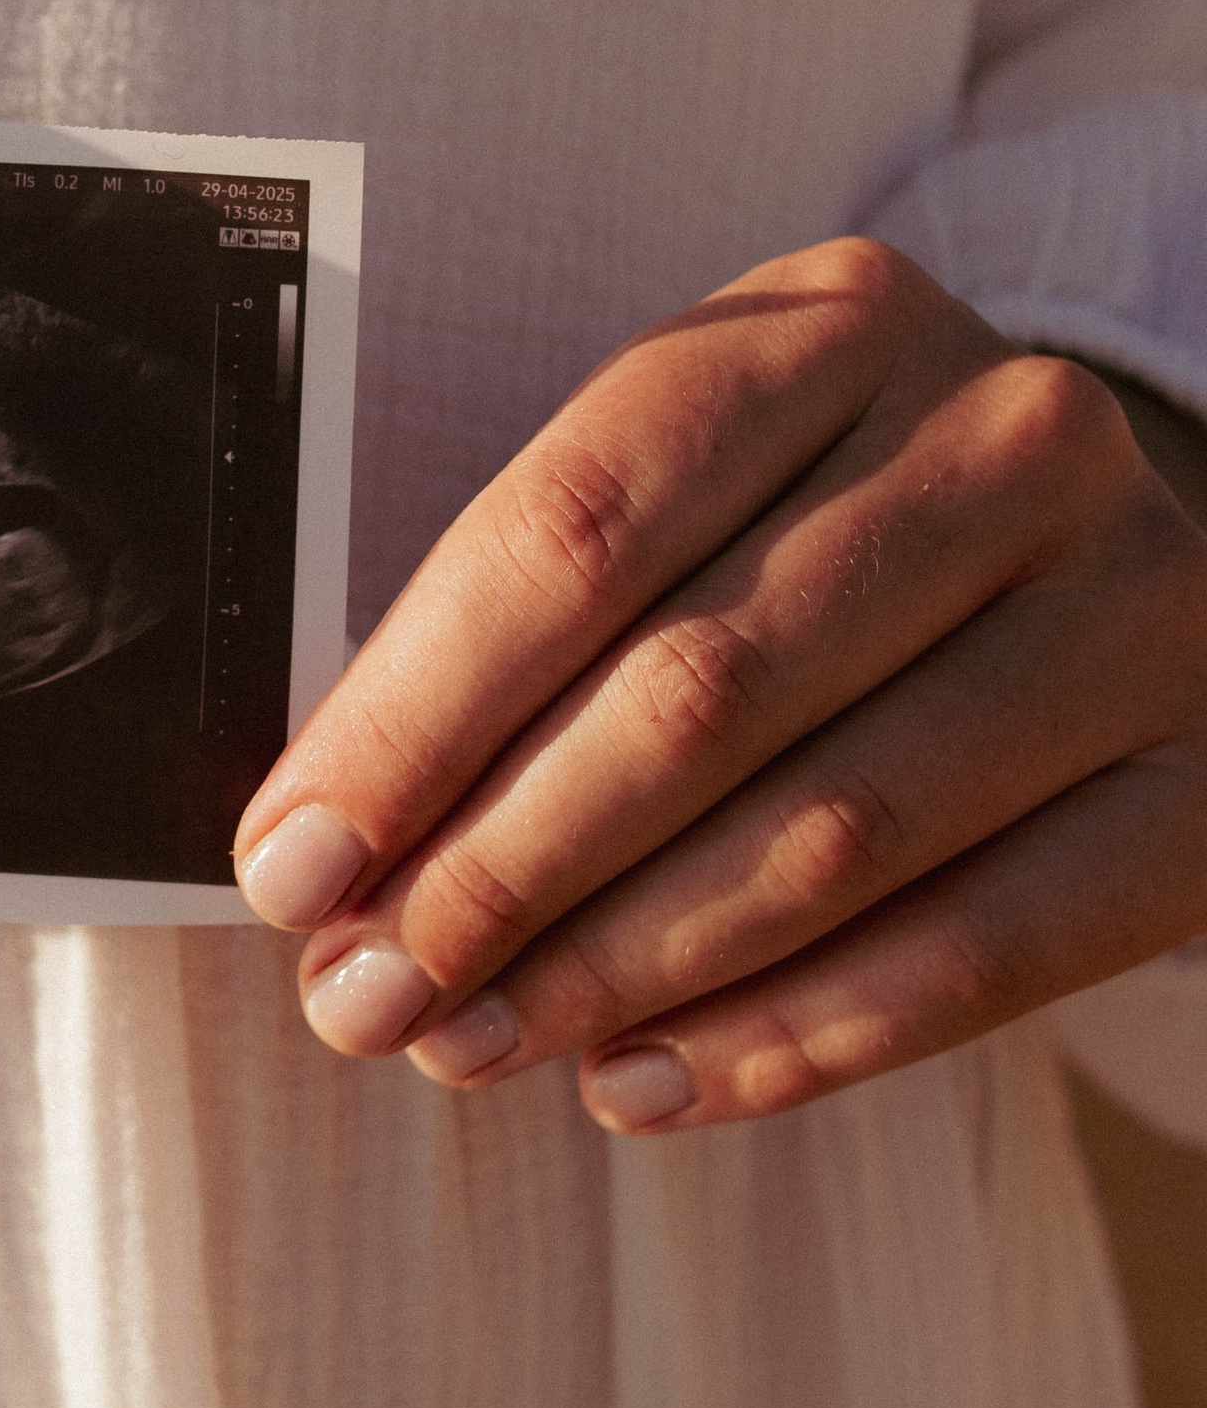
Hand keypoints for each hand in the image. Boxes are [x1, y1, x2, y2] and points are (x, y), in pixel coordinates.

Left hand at [231, 240, 1206, 1135]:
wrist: (1084, 562)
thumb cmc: (811, 540)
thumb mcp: (680, 503)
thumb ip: (514, 632)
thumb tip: (323, 854)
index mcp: (834, 320)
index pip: (577, 531)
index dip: (410, 720)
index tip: (291, 868)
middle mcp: (1007, 433)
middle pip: (697, 690)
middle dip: (497, 872)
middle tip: (367, 999)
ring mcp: (1137, 600)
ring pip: (836, 831)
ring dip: (621, 969)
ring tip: (473, 1047)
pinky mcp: (1206, 779)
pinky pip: (988, 948)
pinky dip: (794, 1039)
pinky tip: (644, 1086)